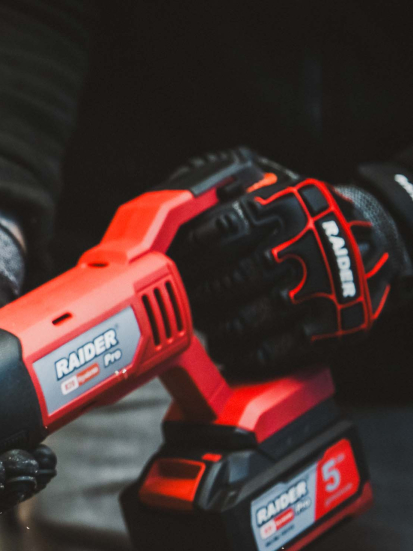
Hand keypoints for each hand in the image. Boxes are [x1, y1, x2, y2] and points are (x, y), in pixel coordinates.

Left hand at [168, 148, 405, 377]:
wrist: (377, 240)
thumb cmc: (310, 220)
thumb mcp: (280, 196)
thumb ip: (237, 204)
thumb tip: (178, 217)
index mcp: (284, 209)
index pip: (224, 231)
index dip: (192, 253)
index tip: (174, 264)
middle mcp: (302, 246)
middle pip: (237, 277)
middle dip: (204, 294)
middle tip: (188, 300)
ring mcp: (319, 287)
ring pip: (255, 315)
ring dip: (222, 328)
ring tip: (208, 329)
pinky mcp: (333, 323)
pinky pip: (281, 347)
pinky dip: (249, 355)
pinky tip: (232, 353)